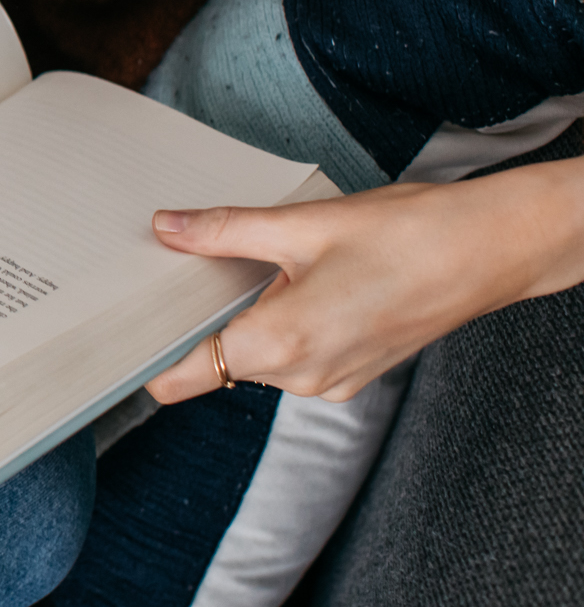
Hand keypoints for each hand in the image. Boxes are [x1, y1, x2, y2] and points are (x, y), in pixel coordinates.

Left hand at [145, 157, 583, 403]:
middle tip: (167, 268)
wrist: (494, 250)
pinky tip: (284, 279)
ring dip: (239, 317)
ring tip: (238, 264)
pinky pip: (291, 356)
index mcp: (281, 345)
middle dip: (193, 320)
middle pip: (214, 362)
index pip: (182, 378)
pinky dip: (276, 324)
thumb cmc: (407, 234)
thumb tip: (164, 228)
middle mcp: (303, 378)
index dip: (142, 359)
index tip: (112, 332)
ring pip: (254, 357)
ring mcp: (331, 382)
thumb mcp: (302, 224)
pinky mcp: (352, 373)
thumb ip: (224, 231)